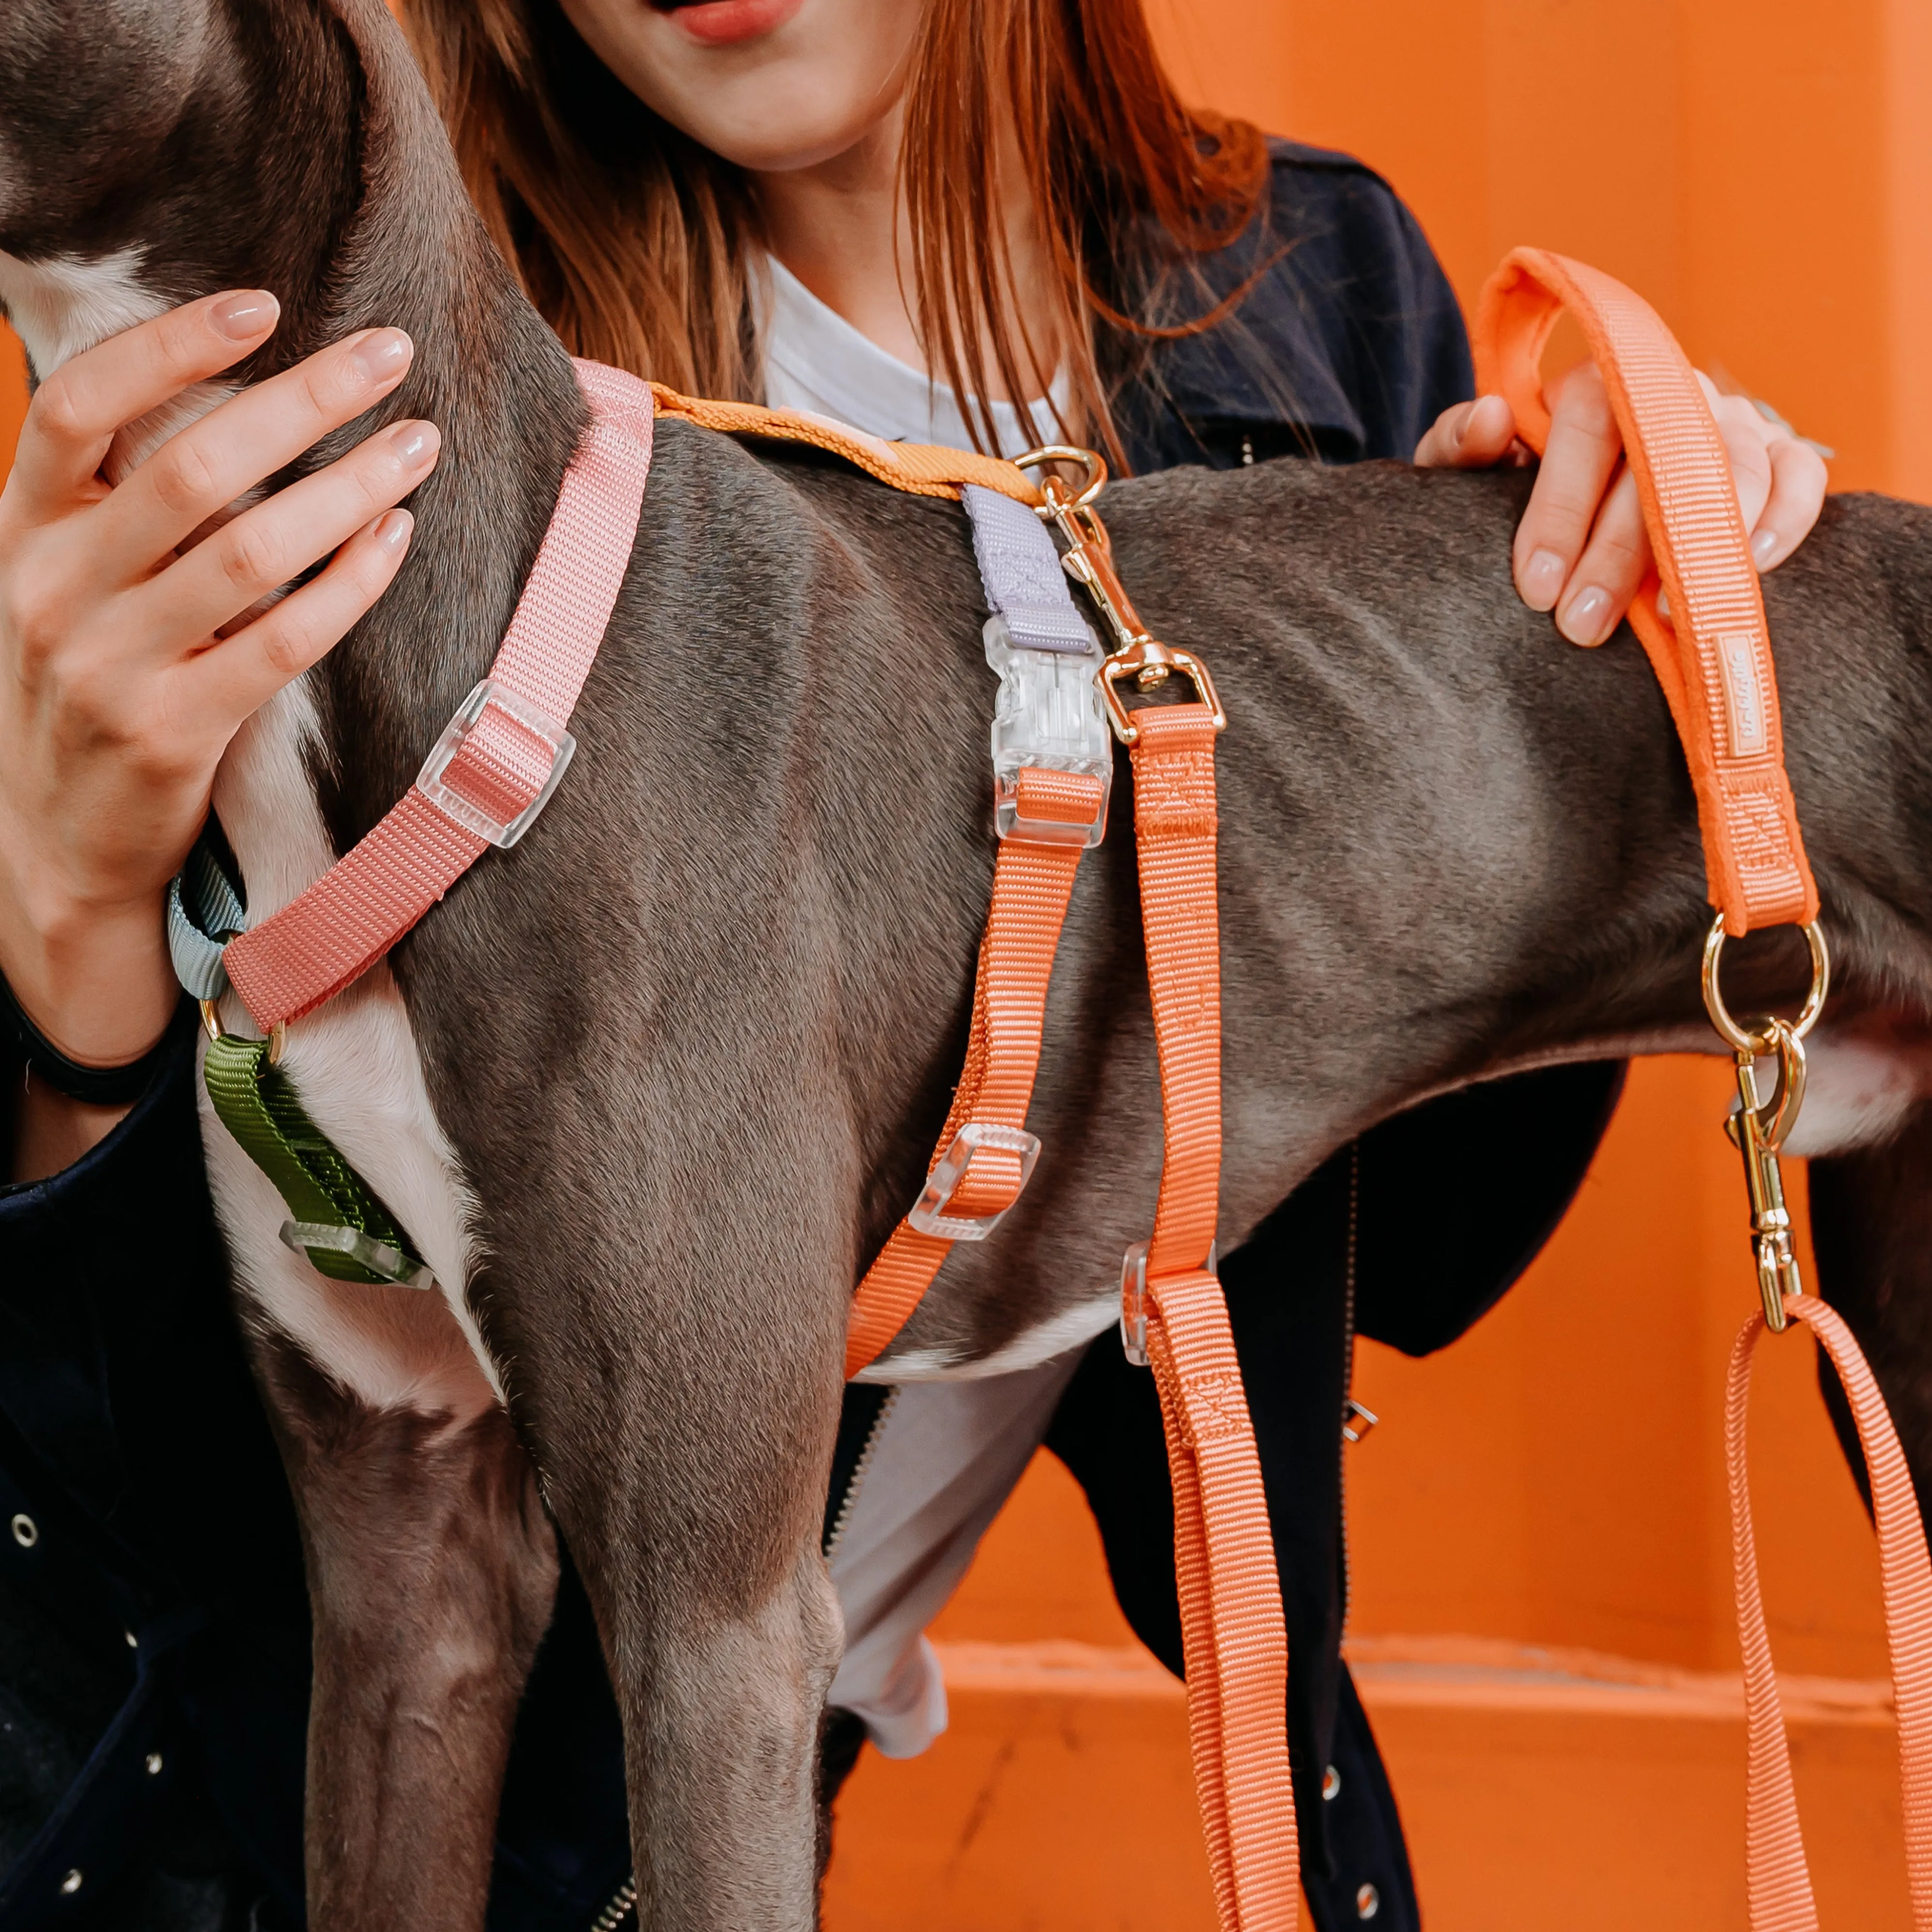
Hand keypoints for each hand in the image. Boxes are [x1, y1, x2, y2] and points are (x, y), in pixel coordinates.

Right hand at [0, 291, 440, 1075]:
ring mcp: (108, 663)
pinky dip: (349, 583)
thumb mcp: (67, 579)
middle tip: (391, 351)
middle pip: (190, 465)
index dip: (171, 345)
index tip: (263, 304)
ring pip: (250, 549)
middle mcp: (52, 585)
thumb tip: (233, 390)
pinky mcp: (170, 731)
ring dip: (347, 486)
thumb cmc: (85, 679)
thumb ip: (117, 497)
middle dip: (302, 399)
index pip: (82, 403)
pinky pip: (282, 642)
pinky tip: (398, 538)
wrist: (51, 837)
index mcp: (21, 525)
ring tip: (418, 444)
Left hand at [1413, 363, 1827, 645]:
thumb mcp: (1468, 470)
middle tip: (1581, 625)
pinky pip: (1799, 475)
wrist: (1568, 509)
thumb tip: (1489, 419)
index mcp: (1595, 381)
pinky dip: (1785, 516)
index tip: (1536, 586)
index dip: (1561, 506)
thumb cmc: (1512, 485)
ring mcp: (1729, 420)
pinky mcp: (1774, 458)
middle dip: (1620, 550)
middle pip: (1663, 453)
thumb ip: (1460, 446)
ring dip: (1705, 539)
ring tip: (1666, 614)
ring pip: (1737, 461)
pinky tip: (1749, 568)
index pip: (1587, 422)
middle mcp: (1670, 389)